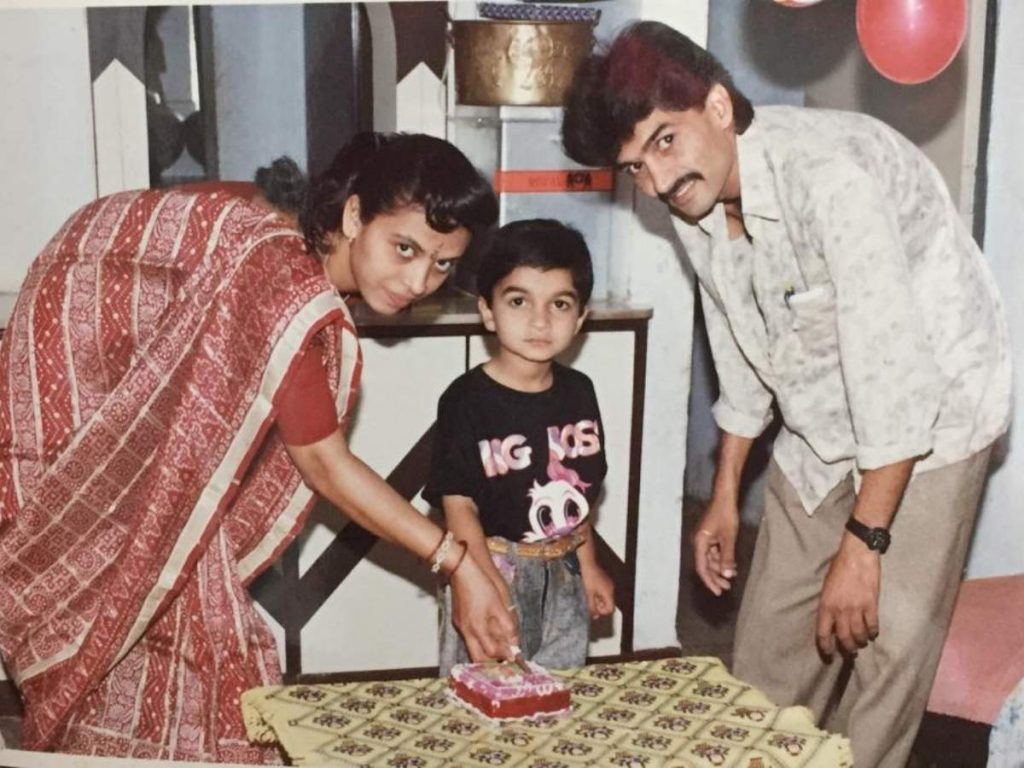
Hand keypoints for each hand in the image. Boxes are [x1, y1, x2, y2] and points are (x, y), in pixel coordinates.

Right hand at [450, 555, 518, 661]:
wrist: (461, 570)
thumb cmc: (482, 585)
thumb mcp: (499, 604)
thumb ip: (507, 626)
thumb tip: (514, 643)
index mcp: (476, 628)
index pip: (490, 653)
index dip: (504, 656)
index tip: (515, 657)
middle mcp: (465, 630)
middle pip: (478, 657)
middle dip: (492, 661)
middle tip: (505, 657)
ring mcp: (460, 625)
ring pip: (472, 647)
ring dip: (486, 650)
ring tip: (500, 646)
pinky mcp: (457, 618)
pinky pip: (469, 636)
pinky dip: (479, 640)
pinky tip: (488, 633)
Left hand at [581, 564, 614, 618]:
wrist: (589, 563)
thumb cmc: (589, 578)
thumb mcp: (589, 594)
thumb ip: (592, 606)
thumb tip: (595, 617)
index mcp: (609, 593)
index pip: (610, 609)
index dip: (602, 612)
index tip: (593, 609)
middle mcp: (612, 589)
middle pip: (609, 604)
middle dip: (599, 606)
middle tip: (590, 602)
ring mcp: (609, 585)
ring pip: (606, 599)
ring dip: (598, 600)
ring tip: (590, 595)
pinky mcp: (606, 582)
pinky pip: (605, 593)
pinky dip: (599, 595)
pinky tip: (591, 591)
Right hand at [692, 498, 739, 595]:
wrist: (724, 496)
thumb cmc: (725, 515)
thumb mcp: (728, 538)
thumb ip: (727, 557)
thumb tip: (727, 575)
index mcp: (699, 543)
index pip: (702, 568)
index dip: (710, 581)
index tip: (718, 592)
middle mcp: (698, 542)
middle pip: (705, 565)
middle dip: (716, 576)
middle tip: (727, 587)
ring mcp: (703, 538)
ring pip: (710, 558)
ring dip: (720, 567)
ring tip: (733, 575)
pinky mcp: (709, 534)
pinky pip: (713, 551)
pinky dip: (721, 558)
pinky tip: (731, 563)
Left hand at [816, 534, 880, 658]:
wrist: (857, 556)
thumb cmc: (839, 567)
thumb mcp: (826, 586)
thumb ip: (828, 603)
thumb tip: (831, 618)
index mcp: (826, 605)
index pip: (823, 633)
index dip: (826, 647)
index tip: (828, 654)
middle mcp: (840, 610)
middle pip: (843, 638)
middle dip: (847, 648)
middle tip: (850, 651)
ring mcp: (857, 609)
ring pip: (859, 635)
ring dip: (860, 641)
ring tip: (861, 642)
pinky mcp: (871, 605)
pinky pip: (872, 625)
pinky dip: (873, 632)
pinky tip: (873, 633)